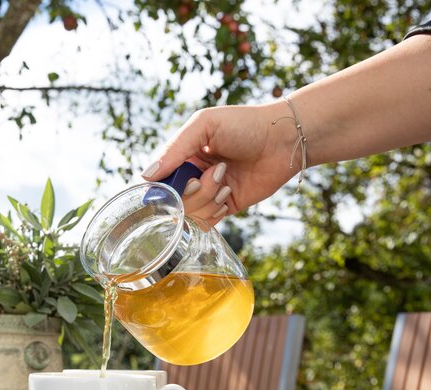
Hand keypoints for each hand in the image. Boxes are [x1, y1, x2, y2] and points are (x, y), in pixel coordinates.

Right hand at [141, 103, 302, 222]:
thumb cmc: (245, 125)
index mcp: (184, 154)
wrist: (284, 139)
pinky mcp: (226, 207)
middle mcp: (193, 175)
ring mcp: (209, 192)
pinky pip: (207, 222)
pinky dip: (214, 212)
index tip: (174, 183)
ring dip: (207, 198)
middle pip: (173, 200)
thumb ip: (175, 149)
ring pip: (190, 213)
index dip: (162, 186)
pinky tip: (229, 193)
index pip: (159, 178)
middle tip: (211, 173)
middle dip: (191, 190)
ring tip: (225, 179)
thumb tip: (146, 175)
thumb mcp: (204, 126)